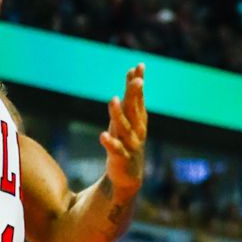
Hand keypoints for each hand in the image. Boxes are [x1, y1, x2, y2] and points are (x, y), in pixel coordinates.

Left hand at [100, 64, 146, 194]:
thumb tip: (133, 72)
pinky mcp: (120, 158)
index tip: (139, 66)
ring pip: (124, 127)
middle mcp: (137, 130)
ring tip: (113, 100)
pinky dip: (110, 142)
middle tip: (137, 80)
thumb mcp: (129, 118)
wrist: (129, 176)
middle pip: (135, 109)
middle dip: (135, 95)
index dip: (138, 82)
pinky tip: (103, 135)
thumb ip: (132, 97)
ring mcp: (130, 144)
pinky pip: (115, 149)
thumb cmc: (127, 141)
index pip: (138, 97)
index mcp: (138, 119)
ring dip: (118, 114)